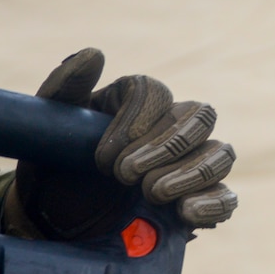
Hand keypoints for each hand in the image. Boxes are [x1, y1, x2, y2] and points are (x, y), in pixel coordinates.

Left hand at [13, 48, 237, 237]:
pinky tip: (186, 211)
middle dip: (168, 146)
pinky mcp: (199, 201)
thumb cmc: (56, 167)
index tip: (102, 160)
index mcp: (138, 100)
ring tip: (154, 194)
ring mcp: (192, 164)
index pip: (157, 94)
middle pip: (201, 116)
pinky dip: (214, 203)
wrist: (58, 220)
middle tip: (126, 177)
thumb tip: (93, 54)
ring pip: (221, 154)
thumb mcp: (47, 128)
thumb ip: (64, 87)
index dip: (137, 123)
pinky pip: (227, 197)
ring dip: (193, 173)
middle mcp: (173, 126)